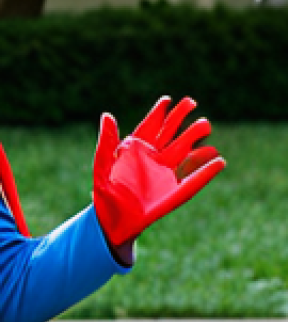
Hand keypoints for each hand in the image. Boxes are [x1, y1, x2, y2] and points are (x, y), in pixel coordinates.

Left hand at [92, 96, 224, 247]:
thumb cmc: (106, 194)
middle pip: (170, 134)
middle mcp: (154, 159)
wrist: (113, 222)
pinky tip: (219, 161)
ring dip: (195, 139)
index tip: (167, 100)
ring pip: (184, 152)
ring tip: (205, 124)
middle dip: (180, 118)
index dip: (158, 113)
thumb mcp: (102, 167)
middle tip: (191, 101)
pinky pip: (194, 180)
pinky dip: (206, 172)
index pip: (150, 127)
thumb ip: (107, 143)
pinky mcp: (176, 192)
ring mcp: (166, 175)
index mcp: (136, 151)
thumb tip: (107, 115)